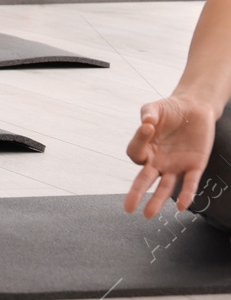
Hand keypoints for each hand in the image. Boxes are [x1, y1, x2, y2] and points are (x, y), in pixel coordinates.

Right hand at [125, 95, 221, 216]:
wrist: (195, 109)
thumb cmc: (170, 109)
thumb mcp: (155, 108)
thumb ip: (148, 113)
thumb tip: (146, 122)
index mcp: (146, 147)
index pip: (136, 153)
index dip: (139, 141)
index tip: (147, 126)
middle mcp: (158, 160)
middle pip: (145, 179)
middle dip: (136, 193)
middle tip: (128, 207)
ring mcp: (176, 165)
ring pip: (165, 187)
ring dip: (157, 200)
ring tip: (149, 214)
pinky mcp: (195, 166)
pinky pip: (189, 183)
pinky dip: (186, 194)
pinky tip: (182, 205)